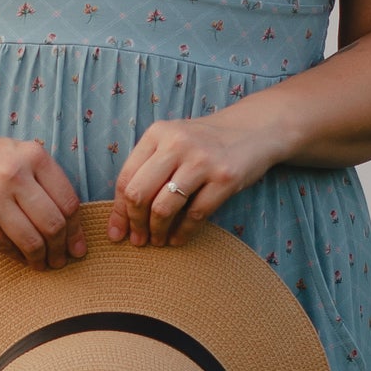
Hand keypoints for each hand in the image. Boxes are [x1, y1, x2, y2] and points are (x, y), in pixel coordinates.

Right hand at [0, 125, 84, 268]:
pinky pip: (4, 245)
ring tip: (43, 264)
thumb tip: (75, 233)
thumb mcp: (23, 155)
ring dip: (41, 259)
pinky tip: (21, 257)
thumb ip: (48, 184)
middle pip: (53, 224)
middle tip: (62, 261)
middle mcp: (14, 174)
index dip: (77, 231)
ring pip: (31, 240)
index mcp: (34, 156)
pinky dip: (16, 256)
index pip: (68, 202)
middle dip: (61, 250)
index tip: (78, 247)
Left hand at [109, 106, 283, 244]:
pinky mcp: (225, 178)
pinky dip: (182, 233)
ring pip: (164, 208)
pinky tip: (178, 239)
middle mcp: (177, 144)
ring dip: (157, 232)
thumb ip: (149, 166)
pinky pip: (195, 215)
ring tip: (158, 240)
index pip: (126, 178)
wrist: (254, 130)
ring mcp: (202, 160)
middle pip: (139, 194)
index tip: (117, 233)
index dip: (119, 211)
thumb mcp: (173, 141)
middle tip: (138, 240)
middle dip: (135, 224)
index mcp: (158, 133)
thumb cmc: (205, 142)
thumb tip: (122, 214)